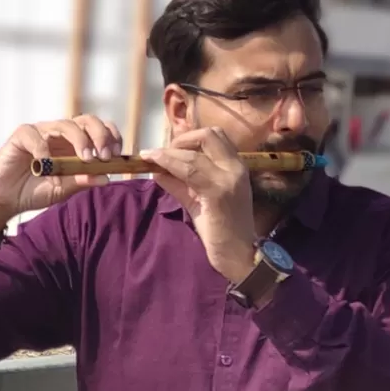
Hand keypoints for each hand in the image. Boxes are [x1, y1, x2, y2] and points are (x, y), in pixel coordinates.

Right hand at [0, 116, 122, 240]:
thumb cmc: (35, 191)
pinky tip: (47, 169)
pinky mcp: (22, 136)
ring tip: (86, 159)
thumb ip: (82, 181)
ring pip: (66, 124)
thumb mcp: (63, 190)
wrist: (5, 199)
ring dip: (80, 140)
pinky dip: (44, 151)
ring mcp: (42, 132)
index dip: (111, 138)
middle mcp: (61, 134)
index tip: (116, 156)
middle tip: (104, 156)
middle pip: (87, 120)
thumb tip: (107, 178)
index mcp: (76, 144)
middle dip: (101, 135)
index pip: (100, 130)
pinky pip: (36, 136)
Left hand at [138, 127, 255, 283]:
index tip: (170, 148)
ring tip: (150, 158)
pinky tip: (156, 169)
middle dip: (180, 140)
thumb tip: (157, 169)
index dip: (189, 137)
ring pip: (194, 154)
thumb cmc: (222, 230)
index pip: (215, 136)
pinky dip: (169, 165)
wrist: (239, 255)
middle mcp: (236, 167)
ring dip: (168, 153)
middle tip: (162, 153)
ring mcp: (228, 179)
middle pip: (208, 135)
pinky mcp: (218, 193)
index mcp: (236, 167)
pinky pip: (189, 171)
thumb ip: (181, 183)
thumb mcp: (200, 201)